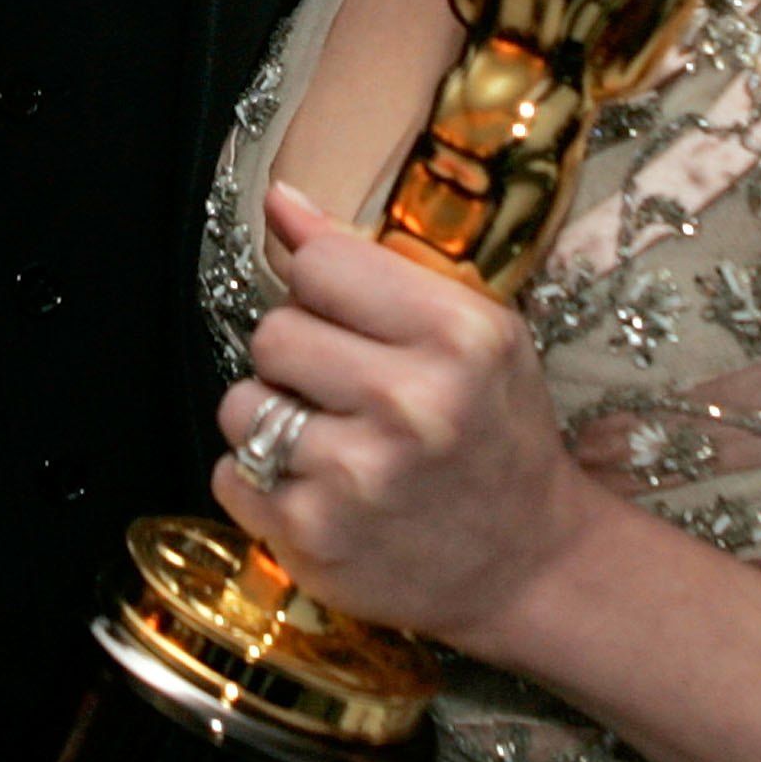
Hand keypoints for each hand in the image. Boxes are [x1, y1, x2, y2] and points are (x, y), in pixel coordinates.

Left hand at [212, 181, 597, 652]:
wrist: (529, 563)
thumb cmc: (495, 430)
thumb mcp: (469, 329)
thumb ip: (369, 259)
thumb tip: (278, 199)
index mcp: (457, 335)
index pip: (318, 264)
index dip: (322, 289)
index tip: (350, 321)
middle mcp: (409, 403)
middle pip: (271, 333)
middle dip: (295, 357)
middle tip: (342, 389)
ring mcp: (356, 476)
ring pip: (240, 404)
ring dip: (271, 419)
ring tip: (329, 440)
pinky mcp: (312, 536)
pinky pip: (231, 475)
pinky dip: (261, 482)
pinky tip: (318, 490)